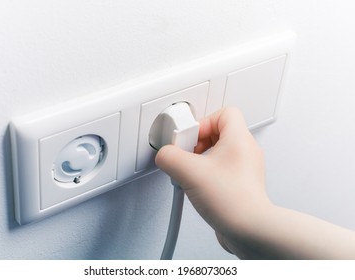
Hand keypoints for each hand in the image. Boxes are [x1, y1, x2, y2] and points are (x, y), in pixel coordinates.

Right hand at [155, 107, 270, 256]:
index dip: (202, 121)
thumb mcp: (189, 172)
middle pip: (219, 132)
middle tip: (187, 154)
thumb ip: (169, 157)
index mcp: (239, 139)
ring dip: (200, 160)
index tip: (189, 138)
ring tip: (190, 172)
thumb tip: (164, 156)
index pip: (224, 112)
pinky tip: (196, 187)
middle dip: (197, 142)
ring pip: (219, 153)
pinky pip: (221, 171)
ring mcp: (245, 169)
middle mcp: (246, 151)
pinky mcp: (240, 185)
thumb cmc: (232, 201)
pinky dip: (207, 175)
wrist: (249, 231)